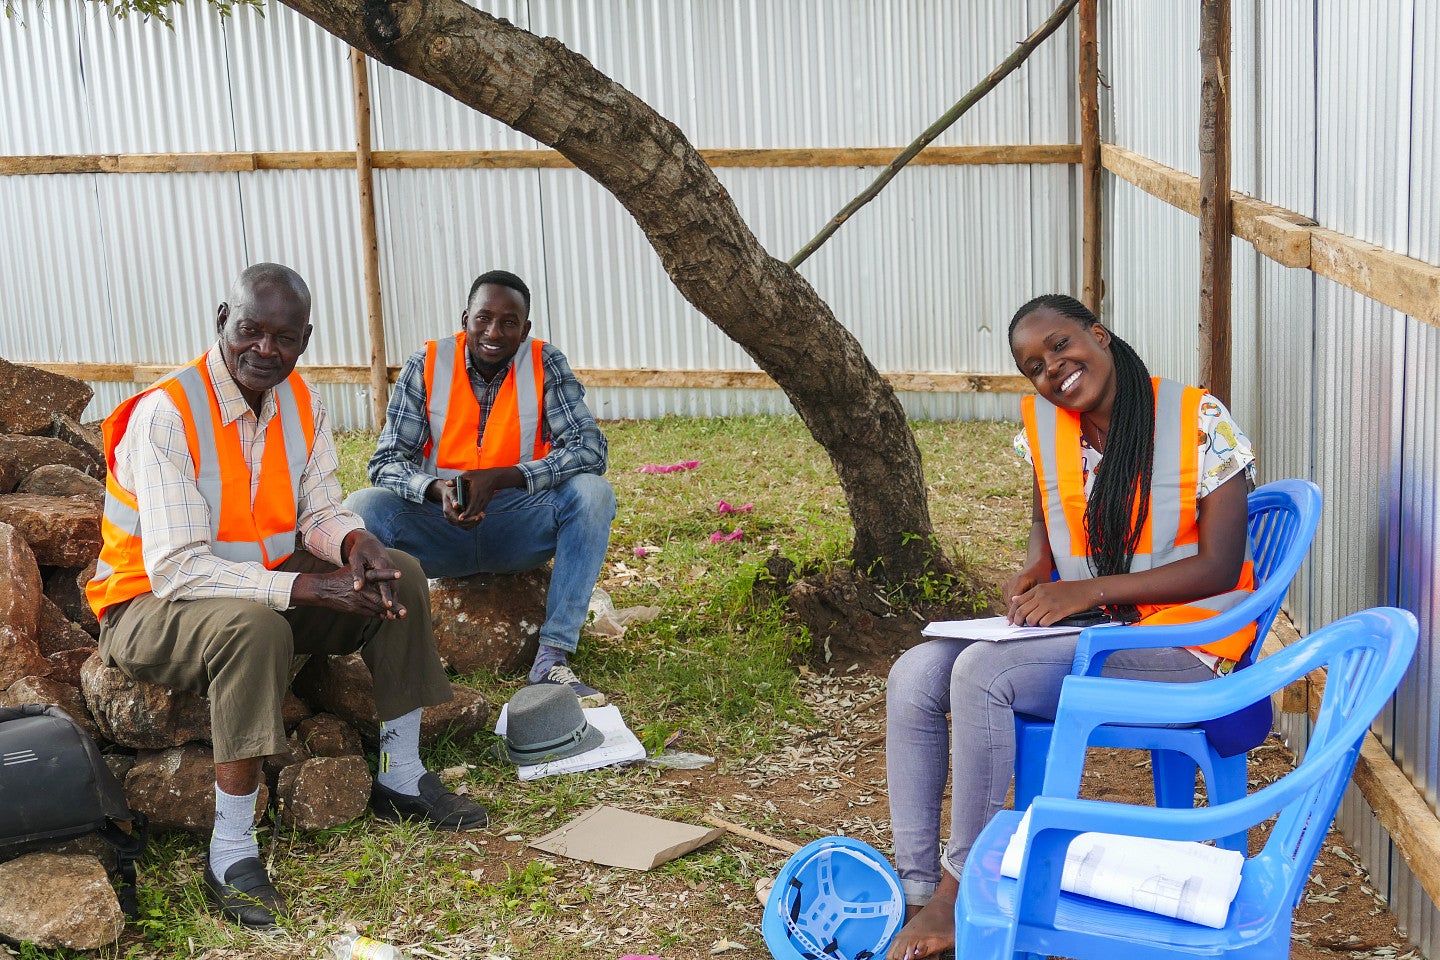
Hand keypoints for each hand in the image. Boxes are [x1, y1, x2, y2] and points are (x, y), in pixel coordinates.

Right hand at [290, 530, 405, 618]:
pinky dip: (379, 614)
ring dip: (389, 613)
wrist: (323, 589)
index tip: (400, 573)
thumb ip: (367, 571)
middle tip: (405, 611)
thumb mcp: (353, 569)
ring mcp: (358, 600)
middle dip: (393, 606)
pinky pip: (370, 613)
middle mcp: (361, 589)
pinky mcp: (354, 608)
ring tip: (400, 615)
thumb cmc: (340, 577)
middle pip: (380, 598)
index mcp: (362, 576)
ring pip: (376, 608)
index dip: (388, 573)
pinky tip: (389, 617)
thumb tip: (378, 567)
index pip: (377, 573)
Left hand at [442, 466, 522, 528]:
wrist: (494, 477)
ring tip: (464, 518)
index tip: (460, 518)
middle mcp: (481, 499)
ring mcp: (485, 501)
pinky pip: (480, 509)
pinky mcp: (486, 502)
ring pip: (478, 512)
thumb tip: (446, 483)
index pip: (471, 507)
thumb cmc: (479, 475)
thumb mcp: (467, 475)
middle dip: (468, 517)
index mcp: (476, 493)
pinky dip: (476, 513)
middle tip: (460, 520)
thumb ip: (456, 481)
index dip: (466, 514)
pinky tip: (471, 514)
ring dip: (472, 516)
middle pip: (475, 512)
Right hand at [1002, 564, 1052, 621]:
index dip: (1014, 612)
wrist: (1035, 564)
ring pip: (1007, 601)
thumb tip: (1028, 613)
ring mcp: (1007, 583)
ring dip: (1013, 610)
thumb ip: (1034, 598)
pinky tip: (1018, 611)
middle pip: (1009, 602)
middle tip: (1018, 624)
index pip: (1014, 600)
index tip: (1016, 622)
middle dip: (1013, 613)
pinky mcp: (1005, 585)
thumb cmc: (1041, 574)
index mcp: (1020, 580)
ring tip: (1019, 620)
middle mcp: (1011, 581)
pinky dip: (1012, 605)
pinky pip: (1007, 598)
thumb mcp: (1042, 586)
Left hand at [1006, 578, 1094, 626]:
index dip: (1012, 613)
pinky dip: (1043, 625)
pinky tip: (1048, 623)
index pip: (1018, 602)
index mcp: (1038, 589)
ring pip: (1031, 619)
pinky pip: (1044, 622)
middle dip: (1019, 621)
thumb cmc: (1068, 590)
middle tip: (1021, 625)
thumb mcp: (1048, 587)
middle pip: (1022, 611)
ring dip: (1032, 624)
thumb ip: (1031, 594)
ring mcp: (1050, 603)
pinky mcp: (1059, 611)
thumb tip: (1014, 599)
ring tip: (1037, 624)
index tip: (1011, 620)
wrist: (1087, 590)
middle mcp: (1042, 595)